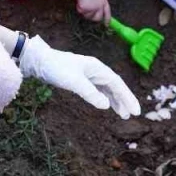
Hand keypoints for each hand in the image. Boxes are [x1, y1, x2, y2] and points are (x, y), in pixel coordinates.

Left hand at [18, 35, 140, 117]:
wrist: (39, 61)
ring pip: (108, 89)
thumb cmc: (56, 68)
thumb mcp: (73, 82)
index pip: (117, 84)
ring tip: (123, 114)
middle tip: (133, 114)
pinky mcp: (82, 79)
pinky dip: (105, 98)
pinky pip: (99, 90)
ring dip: (116, 101)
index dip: (128, 97)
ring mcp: (89, 75)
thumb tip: (106, 106)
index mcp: (98, 69)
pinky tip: (107, 105)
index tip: (135, 111)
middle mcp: (96, 71)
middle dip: (125, 100)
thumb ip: (90, 94)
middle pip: (115, 87)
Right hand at [73, 0, 110, 23]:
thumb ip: (99, 2)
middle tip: (88, 12)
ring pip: (88, 16)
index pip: (107, 13)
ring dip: (85, 12)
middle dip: (93, 18)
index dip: (107, 19)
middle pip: (97, 18)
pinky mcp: (85, 9)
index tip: (106, 25)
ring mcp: (93, 8)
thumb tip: (98, 12)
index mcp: (104, 2)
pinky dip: (79, 8)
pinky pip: (81, 12)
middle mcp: (100, 6)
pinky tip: (80, 1)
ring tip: (84, 2)